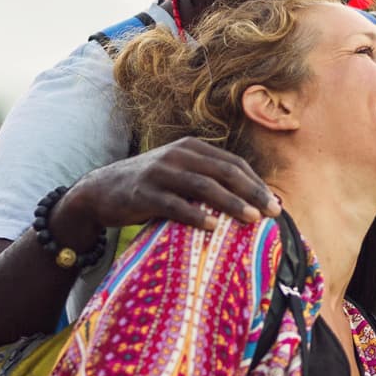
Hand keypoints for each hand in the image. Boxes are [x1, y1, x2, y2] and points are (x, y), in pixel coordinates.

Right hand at [55, 138, 278, 240]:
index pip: (233, 163)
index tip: (275, 203)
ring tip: (251, 218)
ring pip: (203, 186)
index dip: (256, 183)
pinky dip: (196, 215)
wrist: (101, 191)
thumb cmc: (150, 186)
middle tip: (273, 212)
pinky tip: (213, 227)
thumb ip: (207, 179)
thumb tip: (248, 200)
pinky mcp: (144, 194)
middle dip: (252, 192)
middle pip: (224, 172)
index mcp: (191, 147)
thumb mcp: (179, 173)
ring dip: (231, 202)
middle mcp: (178, 155)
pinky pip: (175, 205)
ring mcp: (160, 173)